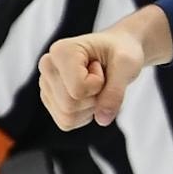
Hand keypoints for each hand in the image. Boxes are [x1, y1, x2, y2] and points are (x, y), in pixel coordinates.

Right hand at [39, 8, 168, 129]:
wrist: (117, 51)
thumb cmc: (121, 52)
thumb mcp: (127, 66)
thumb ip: (115, 92)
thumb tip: (102, 120)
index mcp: (61, 51)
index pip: (78, 89)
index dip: (98, 85)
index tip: (101, 67)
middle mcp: (47, 66)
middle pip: (69, 105)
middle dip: (95, 98)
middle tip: (101, 78)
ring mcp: (46, 85)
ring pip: (67, 116)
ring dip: (90, 107)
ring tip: (95, 85)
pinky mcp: (50, 100)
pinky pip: (66, 122)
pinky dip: (84, 115)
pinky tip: (89, 95)